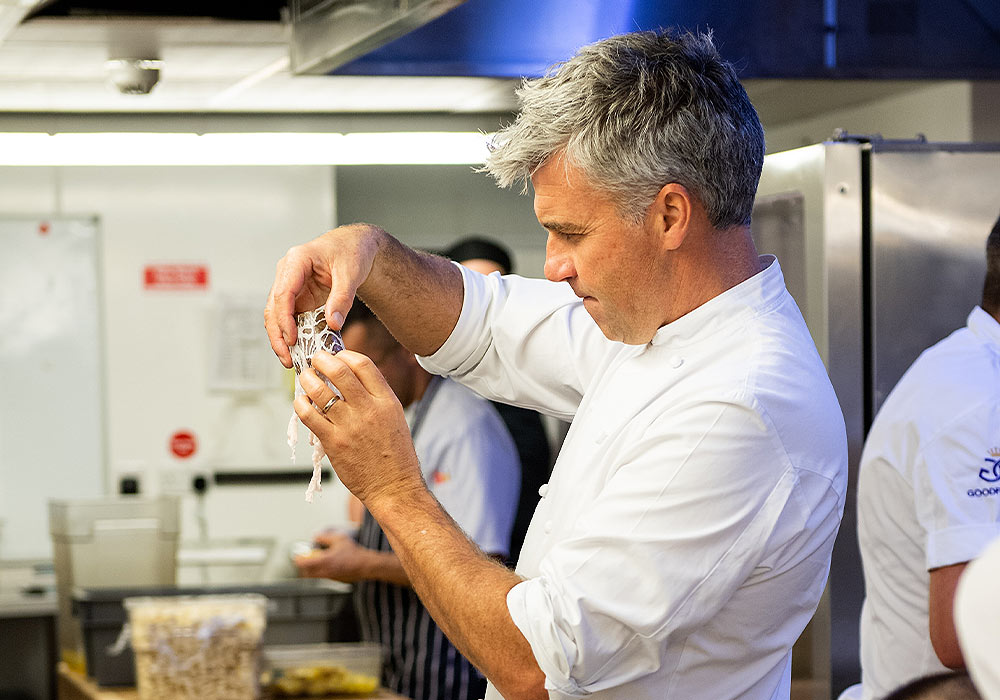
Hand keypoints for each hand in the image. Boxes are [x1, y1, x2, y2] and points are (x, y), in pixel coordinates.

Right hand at [264, 223, 385, 367]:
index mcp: (297, 261)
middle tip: (287, 358)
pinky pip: (290, 319)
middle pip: (273, 308)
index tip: (292, 339)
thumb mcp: (351, 273)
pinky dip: (293, 335)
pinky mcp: (297, 298)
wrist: (355, 246)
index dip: (284, 319)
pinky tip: (298, 352)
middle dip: (278, 335)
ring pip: (277, 316)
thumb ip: (342, 298)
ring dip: (281, 338)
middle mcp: (287, 273)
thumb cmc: (352, 252)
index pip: (283, 293)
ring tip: (291, 360)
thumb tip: (333, 324)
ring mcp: (290, 286)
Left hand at [294, 349, 424, 505]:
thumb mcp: (394, 417)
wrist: (394, 486)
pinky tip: (301, 402)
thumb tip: (351, 379)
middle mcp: (368, 410)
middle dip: (322, 360)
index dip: (345, 355)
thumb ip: (375, 397)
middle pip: (339, 371)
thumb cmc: (395, 455)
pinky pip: (309, 416)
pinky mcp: (334, 443)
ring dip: (308, 380)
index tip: (336, 355)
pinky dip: (301, 404)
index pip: (363, 364)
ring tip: (305, 378)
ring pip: (320, 391)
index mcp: (386, 401)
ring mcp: (350, 426)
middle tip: (315, 359)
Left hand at [294, 532, 368, 582]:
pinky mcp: (335, 581)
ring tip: (317, 560)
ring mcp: (330, 578)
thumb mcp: (339, 539)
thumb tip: (316, 537)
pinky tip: (328, 564)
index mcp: (324, 561)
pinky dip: (321, 572)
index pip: (303, 564)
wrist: (366, 565)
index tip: (297, 555)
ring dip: (312, 569)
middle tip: (305, 558)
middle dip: (303, 566)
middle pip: (306, 573)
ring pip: (314, 576)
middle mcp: (325, 572)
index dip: (298, 559)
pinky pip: (323, 577)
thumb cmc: (354, 553)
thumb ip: (325, 537)